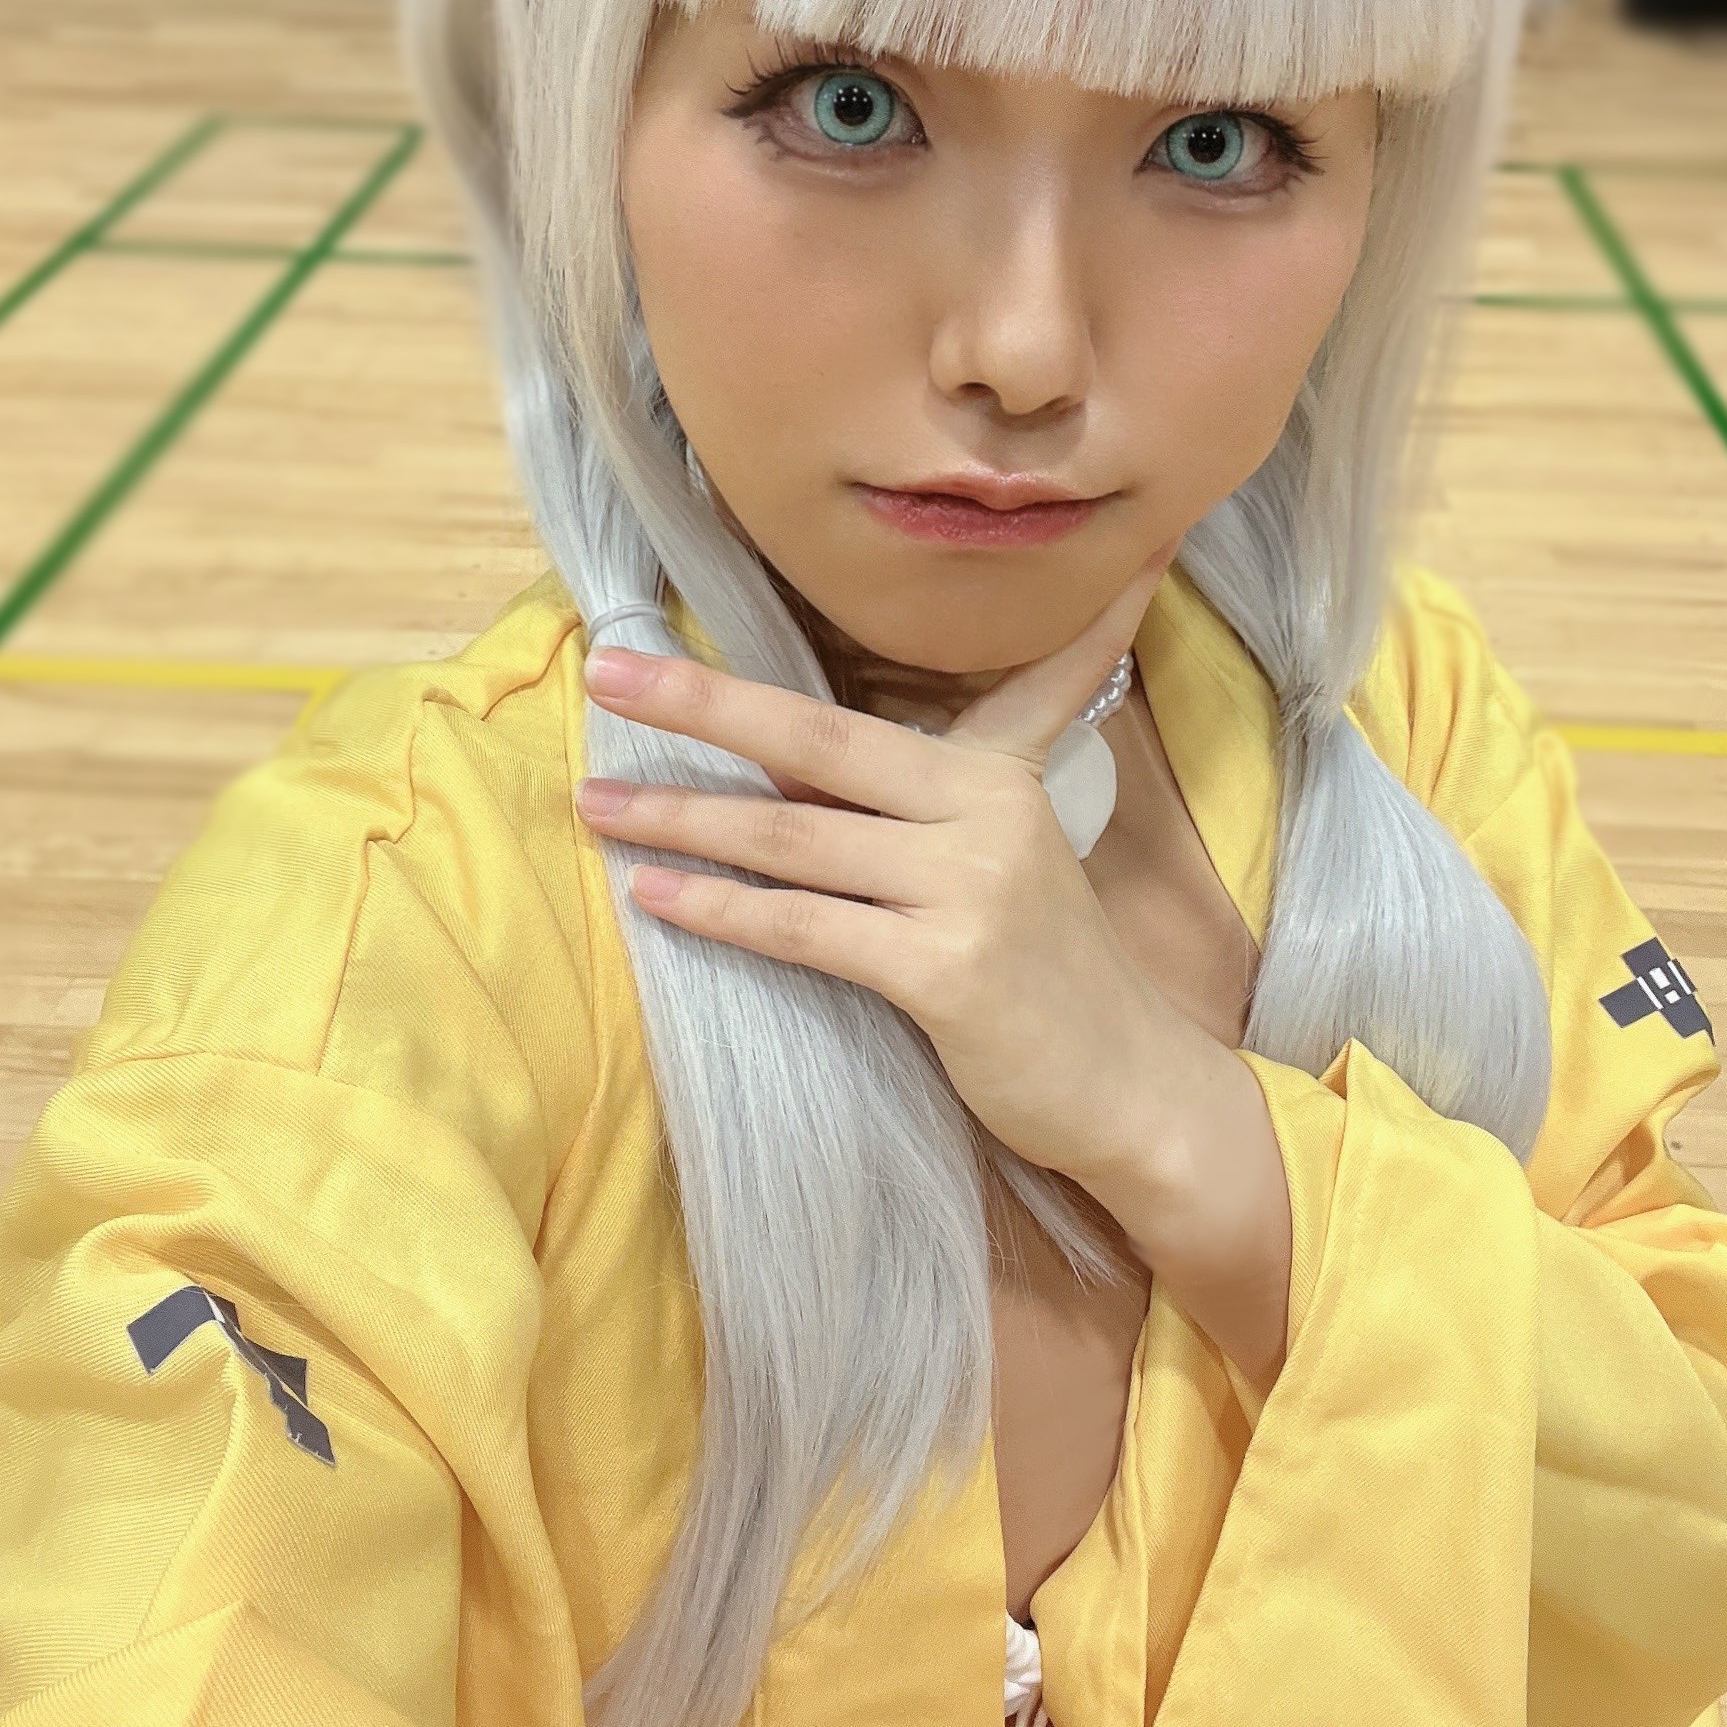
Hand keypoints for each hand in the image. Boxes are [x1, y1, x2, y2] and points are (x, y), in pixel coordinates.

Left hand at [573, 547, 1226, 1196]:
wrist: (1132, 1084)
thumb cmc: (1047, 972)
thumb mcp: (999, 855)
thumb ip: (916, 799)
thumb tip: (786, 763)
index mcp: (992, 772)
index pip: (852, 711)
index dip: (749, 677)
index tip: (653, 641)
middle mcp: (983, 812)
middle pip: (815, 744)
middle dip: (702, 706)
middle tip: (606, 675)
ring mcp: (969, 890)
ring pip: (795, 839)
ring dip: (683, 818)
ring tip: (595, 803)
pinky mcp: (947, 971)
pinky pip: (809, 930)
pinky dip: (724, 912)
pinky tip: (655, 895)